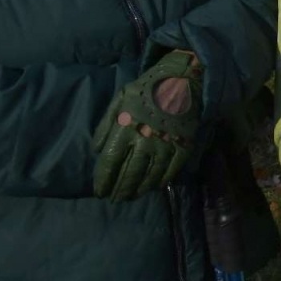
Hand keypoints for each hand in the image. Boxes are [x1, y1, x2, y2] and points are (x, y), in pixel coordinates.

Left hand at [94, 50, 202, 200]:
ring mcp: (165, 146)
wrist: (182, 81)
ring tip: (132, 196)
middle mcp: (144, 141)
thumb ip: (106, 124)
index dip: (103, 180)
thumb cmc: (147, 89)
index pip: (110, 162)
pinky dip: (162, 181)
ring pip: (150, 176)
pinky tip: (154, 187)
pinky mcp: (183, 147)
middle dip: (120, 189)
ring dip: (139, 189)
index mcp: (125, 129)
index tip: (99, 192)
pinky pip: (171, 171)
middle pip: (129, 174)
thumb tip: (97, 150)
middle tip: (115, 200)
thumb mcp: (119, 100)